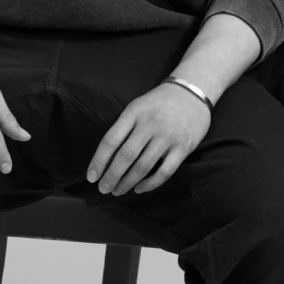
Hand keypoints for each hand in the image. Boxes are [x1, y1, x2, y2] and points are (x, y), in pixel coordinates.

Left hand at [87, 82, 212, 197]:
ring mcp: (168, 135)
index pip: (111, 140)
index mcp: (135, 112)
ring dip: (127, 183)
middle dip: (111, 176)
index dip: (98, 162)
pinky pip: (164, 172)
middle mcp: (151, 123)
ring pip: (143, 166)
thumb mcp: (137, 107)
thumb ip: (123, 128)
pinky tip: (139, 188)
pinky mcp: (183, 146)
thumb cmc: (159, 103)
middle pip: (125, 156)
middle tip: (103, 189)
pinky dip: (149, 184)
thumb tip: (105, 160)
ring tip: (118, 191)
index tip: (91, 178)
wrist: (193, 92)